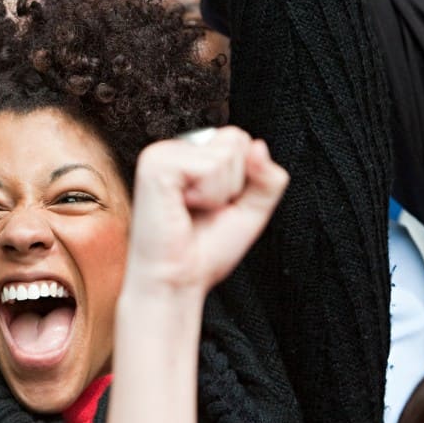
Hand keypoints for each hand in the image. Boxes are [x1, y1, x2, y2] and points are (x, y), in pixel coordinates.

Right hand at [123, 127, 288, 297]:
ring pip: (225, 154)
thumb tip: (259, 146)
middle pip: (236, 140)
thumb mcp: (252, 210)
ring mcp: (161, 153)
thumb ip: (268, 178)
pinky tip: (182, 209)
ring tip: (192, 212)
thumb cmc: (206, 250)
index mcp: (191, 155)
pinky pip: (209, 167)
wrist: (178, 282)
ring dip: (219, 194)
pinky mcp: (155, 164)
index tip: (216, 206)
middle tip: (204, 211)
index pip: (241, 140)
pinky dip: (207, 196)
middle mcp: (175, 149)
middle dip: (234, 183)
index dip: (243, 180)